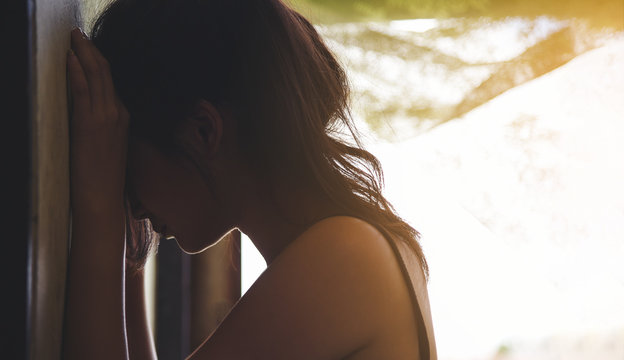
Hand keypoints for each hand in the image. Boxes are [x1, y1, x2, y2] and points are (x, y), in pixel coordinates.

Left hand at [67, 28, 128, 213]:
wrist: (102, 200)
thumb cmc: (101, 178)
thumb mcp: (107, 147)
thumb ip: (104, 126)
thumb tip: (91, 113)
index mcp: (123, 118)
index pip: (111, 82)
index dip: (97, 61)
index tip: (86, 48)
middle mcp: (118, 114)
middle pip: (106, 73)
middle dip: (90, 49)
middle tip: (78, 33)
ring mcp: (106, 118)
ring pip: (97, 77)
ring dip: (84, 53)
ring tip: (74, 37)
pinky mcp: (91, 125)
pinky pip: (85, 91)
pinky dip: (78, 72)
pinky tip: (70, 57)